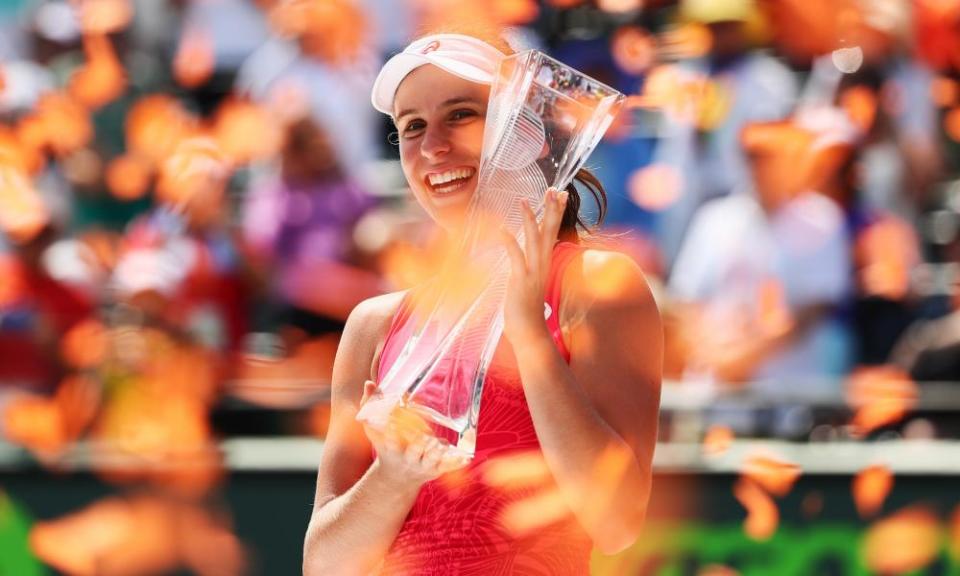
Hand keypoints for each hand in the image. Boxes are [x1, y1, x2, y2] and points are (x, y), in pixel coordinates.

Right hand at [359, 381, 469, 488]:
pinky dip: (455, 463)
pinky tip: (466, 458)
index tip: (392, 423)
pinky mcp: (435, 470)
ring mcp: (422, 466)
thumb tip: (370, 383)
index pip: (391, 441)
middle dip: (417, 445)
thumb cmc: (386, 446)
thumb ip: (370, 405)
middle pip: (413, 453)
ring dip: (436, 453)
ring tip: (441, 445)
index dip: (392, 433)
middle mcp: (407, 459)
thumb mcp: (374, 429)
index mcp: (391, 449)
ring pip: (431, 460)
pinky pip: (446, 467)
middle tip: (422, 436)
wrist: (396, 478)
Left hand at [500, 187, 567, 348]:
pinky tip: (501, 228)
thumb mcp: (530, 283)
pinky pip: (515, 256)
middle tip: (555, 189)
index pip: (553, 232)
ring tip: (523, 200)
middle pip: (550, 231)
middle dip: (552, 209)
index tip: (560, 194)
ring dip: (529, 219)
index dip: (556, 212)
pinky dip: (509, 241)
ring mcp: (533, 272)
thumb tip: (529, 257)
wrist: (529, 333)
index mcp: (545, 263)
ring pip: (534, 240)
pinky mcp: (521, 280)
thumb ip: (531, 267)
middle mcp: (543, 265)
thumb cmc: (526, 310)